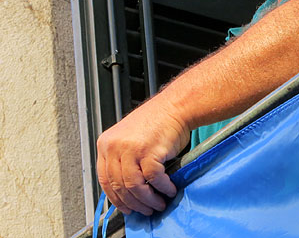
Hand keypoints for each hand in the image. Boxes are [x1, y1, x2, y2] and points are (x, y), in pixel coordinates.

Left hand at [96, 95, 190, 214]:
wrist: (176, 106)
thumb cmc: (159, 120)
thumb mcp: (130, 137)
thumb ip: (124, 158)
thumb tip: (127, 188)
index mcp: (106, 143)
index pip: (104, 179)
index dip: (115, 198)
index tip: (125, 206)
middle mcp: (115, 146)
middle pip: (119, 186)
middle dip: (134, 203)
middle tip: (145, 210)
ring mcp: (131, 149)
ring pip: (134, 186)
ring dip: (148, 200)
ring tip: (158, 204)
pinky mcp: (149, 152)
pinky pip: (153, 179)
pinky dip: (162, 188)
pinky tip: (169, 190)